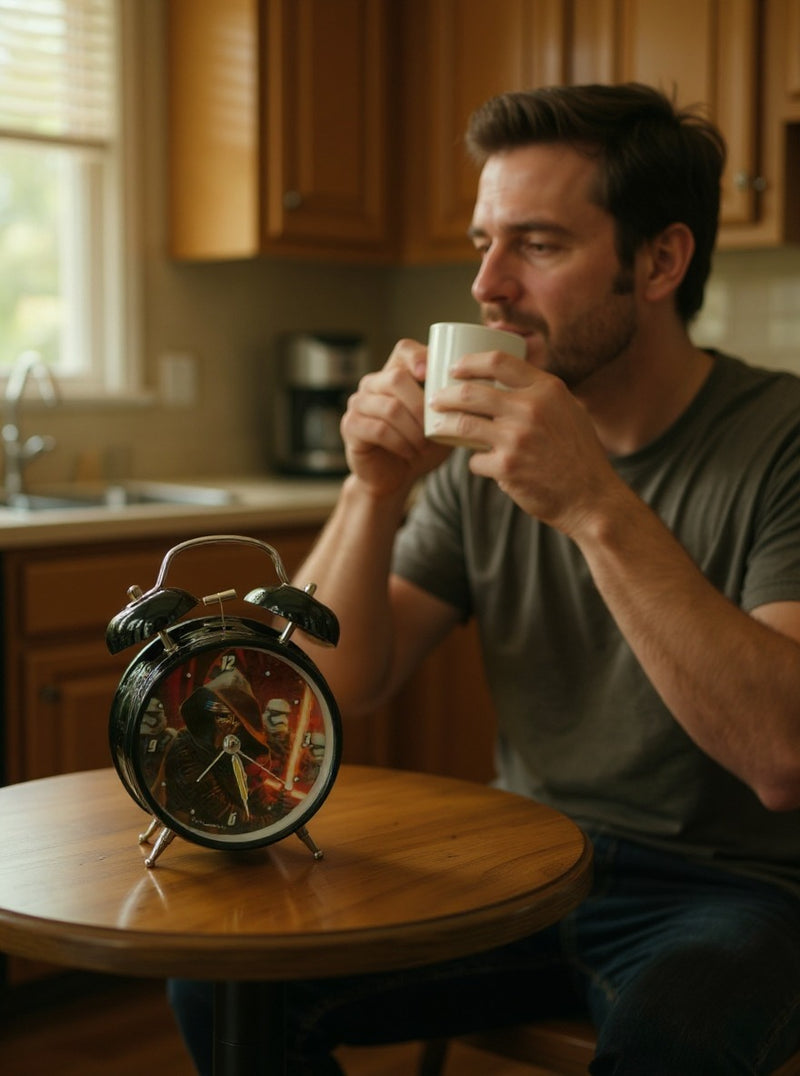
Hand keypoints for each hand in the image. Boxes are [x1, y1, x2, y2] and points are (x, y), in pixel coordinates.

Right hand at [340, 338, 450, 498]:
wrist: (394, 477)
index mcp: (395, 373)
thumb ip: (456, 403)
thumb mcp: (442, 421)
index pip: (404, 349)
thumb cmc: (421, 445)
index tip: (433, 376)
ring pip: (389, 406)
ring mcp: (358, 403)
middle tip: (436, 427)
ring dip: (413, 428)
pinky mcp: (350, 426)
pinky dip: (399, 442)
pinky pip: (377, 429)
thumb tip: (491, 386)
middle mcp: (373, 383)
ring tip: (424, 445)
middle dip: (422, 404)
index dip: (420, 357)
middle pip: (396, 378)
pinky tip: (410, 452)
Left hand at [428, 349, 618, 537]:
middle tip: (435, 399)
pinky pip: (475, 460)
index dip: (470, 362)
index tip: (454, 368)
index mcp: (547, 389)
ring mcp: (516, 438)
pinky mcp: (506, 467)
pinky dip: (474, 462)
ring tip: (437, 424)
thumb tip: (511, 382)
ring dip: (444, 423)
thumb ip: (543, 395)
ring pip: (463, 423)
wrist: (592, 497)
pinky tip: (480, 464)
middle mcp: (530, 408)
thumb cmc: (580, 455)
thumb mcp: (570, 411)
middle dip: (446, 394)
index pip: (499, 361)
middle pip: (471, 392)